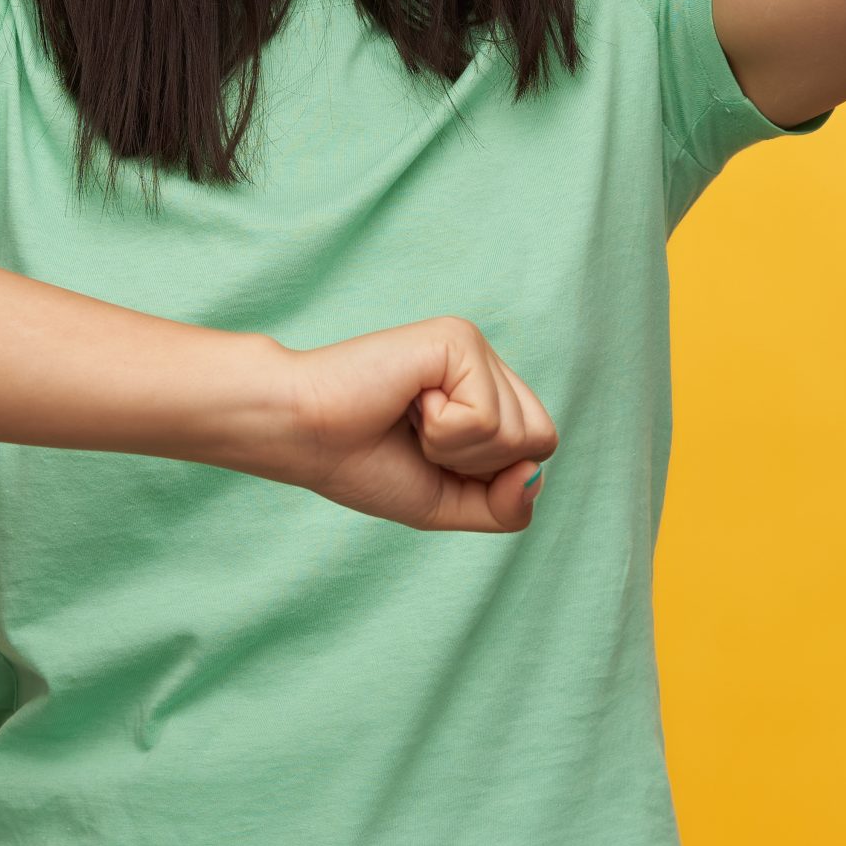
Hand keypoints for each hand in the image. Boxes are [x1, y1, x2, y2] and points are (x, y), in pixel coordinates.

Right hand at [264, 315, 557, 531]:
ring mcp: (473, 347)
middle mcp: (486, 365)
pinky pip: (488, 417)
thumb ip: (503, 506)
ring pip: (519, 432)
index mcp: (486, 394)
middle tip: (421, 439)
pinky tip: (408, 402)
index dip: (490, 476)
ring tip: (411, 419)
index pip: (538, 449)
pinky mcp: (457, 339)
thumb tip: (534, 476)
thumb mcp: (446, 503)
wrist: (305, 436)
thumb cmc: (362, 464)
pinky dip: (444, 432)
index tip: (430, 457)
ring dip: (457, 449)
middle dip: (479, 464)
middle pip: (541, 439)